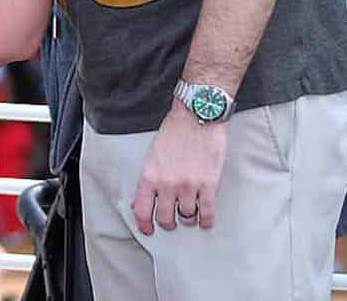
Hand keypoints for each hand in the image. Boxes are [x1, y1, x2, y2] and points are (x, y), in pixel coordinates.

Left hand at [131, 104, 227, 234]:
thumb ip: (147, 181)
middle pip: (166, 218)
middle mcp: (167, 184)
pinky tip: (205, 220)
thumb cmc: (175, 131)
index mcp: (150, 175)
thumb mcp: (152, 154)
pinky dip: (206, 220)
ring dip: (188, 219)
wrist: (198, 115)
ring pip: (187, 217)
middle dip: (169, 222)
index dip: (144, 225)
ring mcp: (189, 185)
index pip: (142, 210)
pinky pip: (207, 212)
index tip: (148, 230)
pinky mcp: (209, 184)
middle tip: (172, 220)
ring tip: (190, 214)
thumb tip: (137, 202)